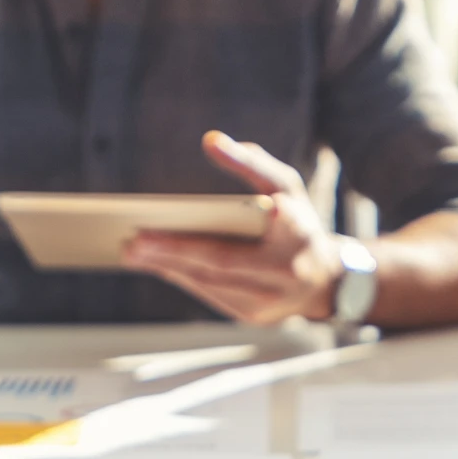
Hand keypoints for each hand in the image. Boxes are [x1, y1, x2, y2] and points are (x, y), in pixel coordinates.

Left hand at [121, 131, 348, 324]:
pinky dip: (183, 277)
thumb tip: (210, 140)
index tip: (265, 208)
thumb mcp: (285, 187)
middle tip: (135, 241)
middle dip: (176, 251)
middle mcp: (289, 269)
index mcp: (299, 231)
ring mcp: (272, 299)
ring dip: (169, 267)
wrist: (323, 281)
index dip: (271, 214)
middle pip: (225, 261)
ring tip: (134, 252)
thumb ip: (252, 162)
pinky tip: (156, 264)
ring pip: (212, 283)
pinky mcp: (256, 317)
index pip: (282, 219)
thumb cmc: (296, 224)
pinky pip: (211, 296)